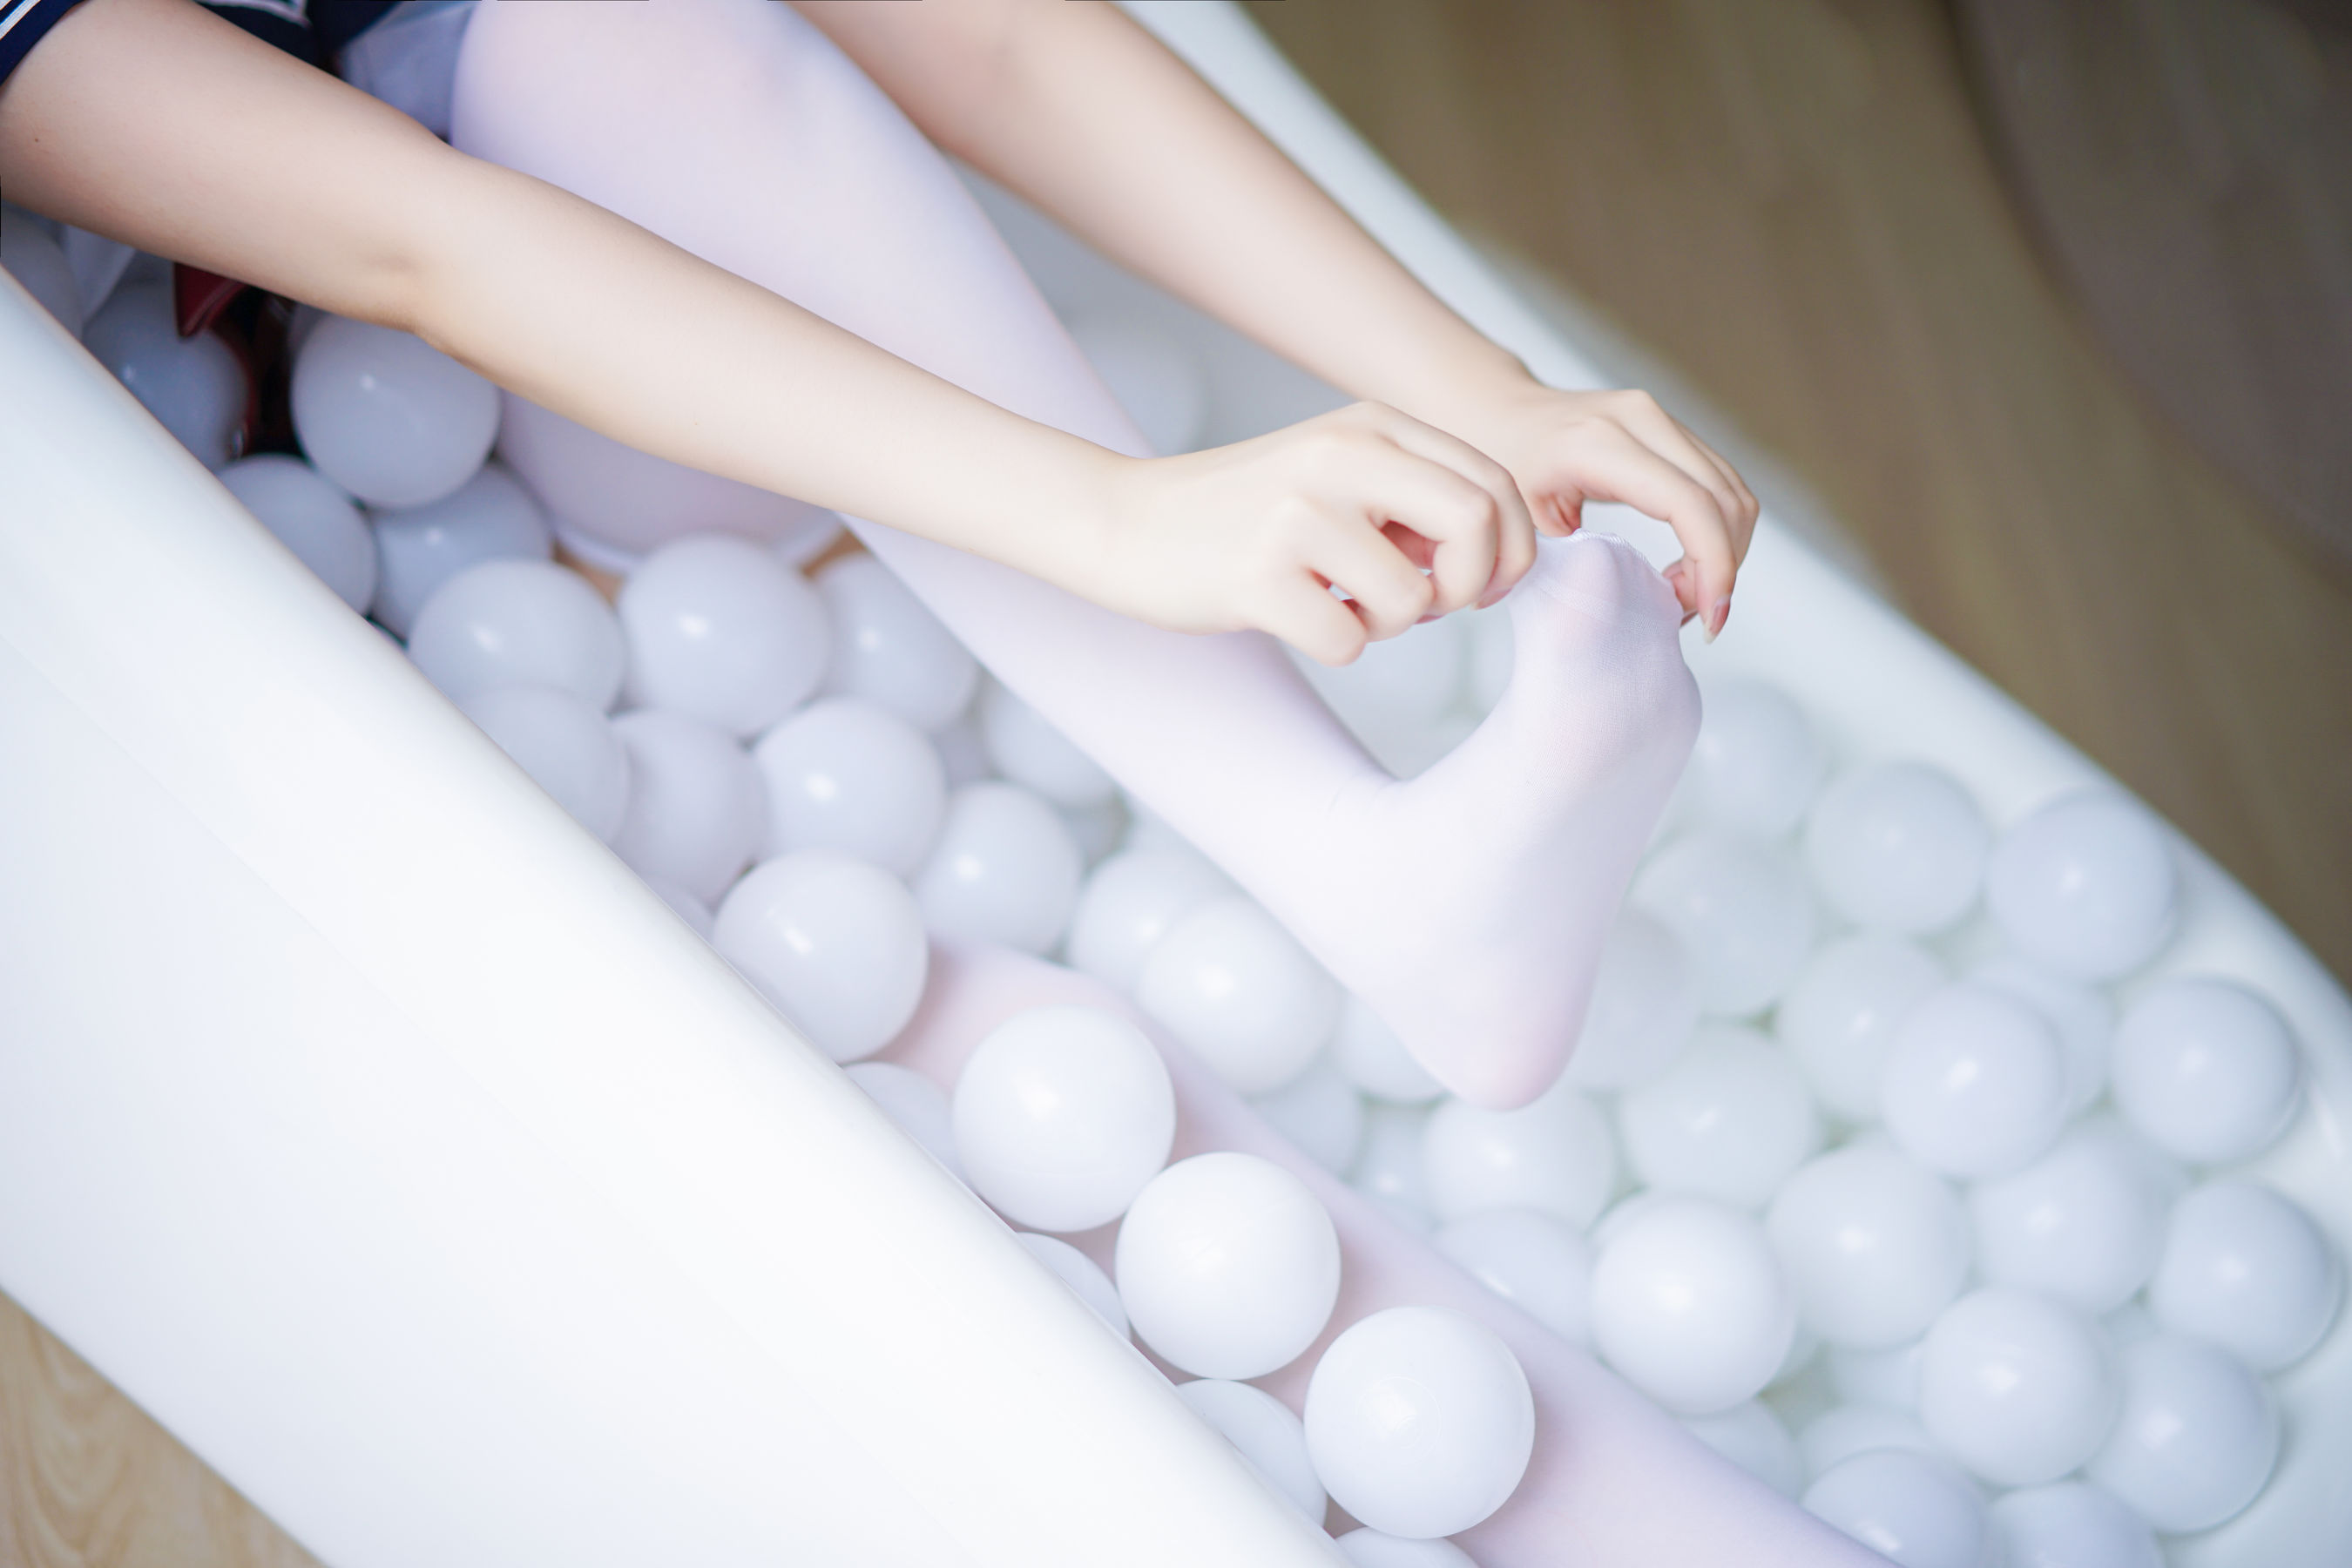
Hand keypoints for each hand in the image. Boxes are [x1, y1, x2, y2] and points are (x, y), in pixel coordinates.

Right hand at [1083, 402, 1535, 665]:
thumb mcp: (1339, 474)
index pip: (1494, 483)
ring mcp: (1296, 513)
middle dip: (1473, 585)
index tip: (1482, 585)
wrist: (1127, 523)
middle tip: (1436, 607)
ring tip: (1343, 606)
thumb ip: (1417, 496)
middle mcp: (1339, 456)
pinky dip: (1336, 647)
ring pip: (1414, 600)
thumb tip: (1499, 556)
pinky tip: (1297, 618)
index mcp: (1371, 425)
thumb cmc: (1248, 514)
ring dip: (1391, 626)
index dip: (1513, 549)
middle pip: (1477, 523)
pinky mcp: (1257, 574)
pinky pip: (1348, 642)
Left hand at [1435, 381, 1759, 637]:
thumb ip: (1574, 565)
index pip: (1689, 505)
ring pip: (1733, 493)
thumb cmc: (1502, 469)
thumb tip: (1631, 613)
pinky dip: (1717, 533)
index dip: (1712, 566)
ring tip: (1684, 594)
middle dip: (1722, 567)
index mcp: (1599, 444)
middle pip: (1726, 500)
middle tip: (1690, 613)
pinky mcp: (1674, 429)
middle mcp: (1642, 420)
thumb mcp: (1524, 525)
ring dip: (1724, 552)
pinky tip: (1685, 567)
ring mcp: (1663, 419)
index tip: (1708, 618)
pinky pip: (1720, 485)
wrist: (1500, 415)